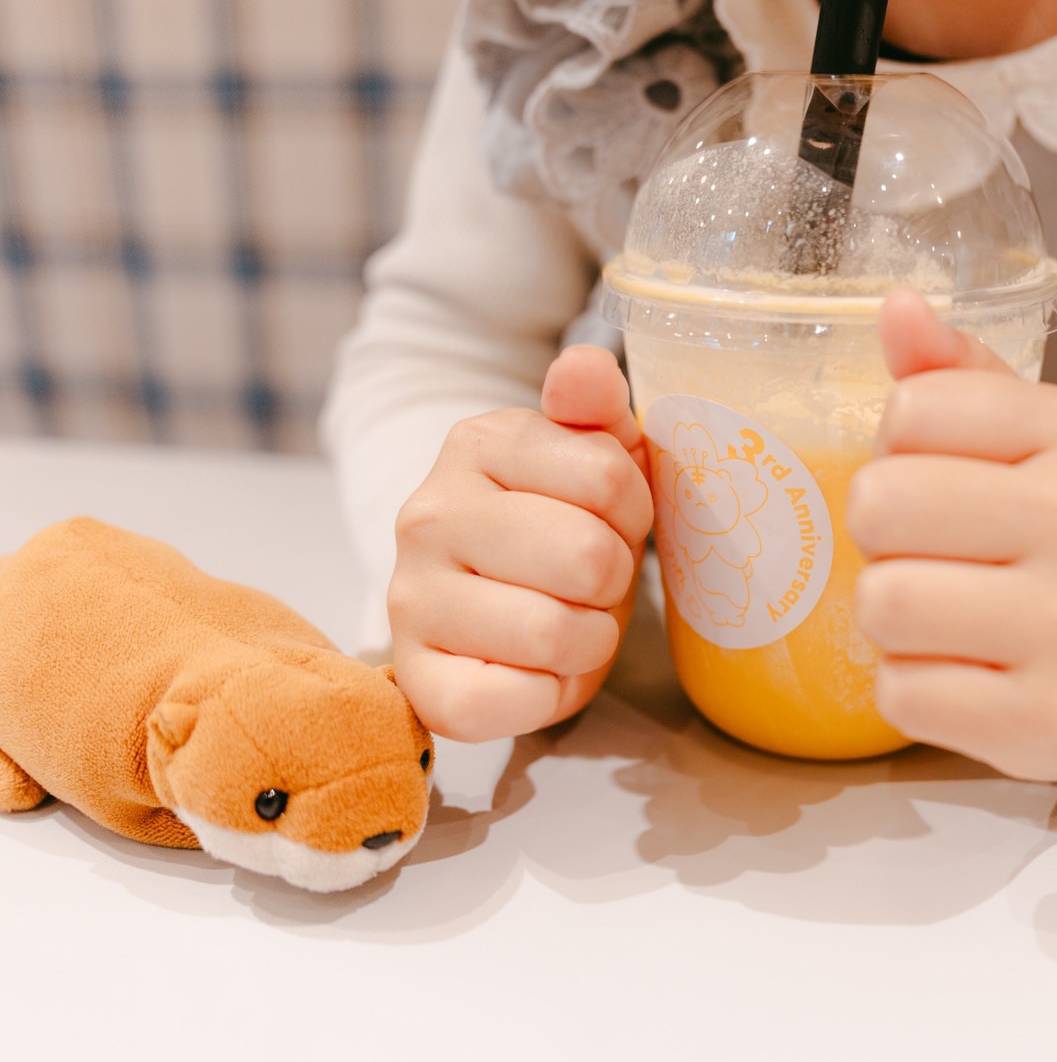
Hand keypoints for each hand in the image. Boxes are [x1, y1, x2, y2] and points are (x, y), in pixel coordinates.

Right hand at [388, 345, 652, 741]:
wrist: (495, 600)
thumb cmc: (561, 523)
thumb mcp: (592, 454)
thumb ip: (594, 402)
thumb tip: (583, 366)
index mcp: (478, 444)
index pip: (609, 479)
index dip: (632, 512)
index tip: (610, 520)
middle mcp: (427, 515)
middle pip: (585, 558)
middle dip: (612, 581)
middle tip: (591, 582)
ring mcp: (411, 599)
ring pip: (555, 634)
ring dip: (588, 642)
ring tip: (568, 624)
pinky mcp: (416, 679)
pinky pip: (506, 703)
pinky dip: (546, 697)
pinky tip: (536, 671)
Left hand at [846, 290, 1056, 779]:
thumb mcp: (1032, 439)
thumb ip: (955, 374)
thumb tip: (896, 304)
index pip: (911, 411)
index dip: (897, 449)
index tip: (941, 481)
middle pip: (881, 505)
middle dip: (880, 535)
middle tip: (928, 555)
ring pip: (883, 603)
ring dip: (889, 614)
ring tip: (940, 615)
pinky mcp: (1046, 723)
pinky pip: (903, 695)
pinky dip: (911, 688)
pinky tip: (961, 674)